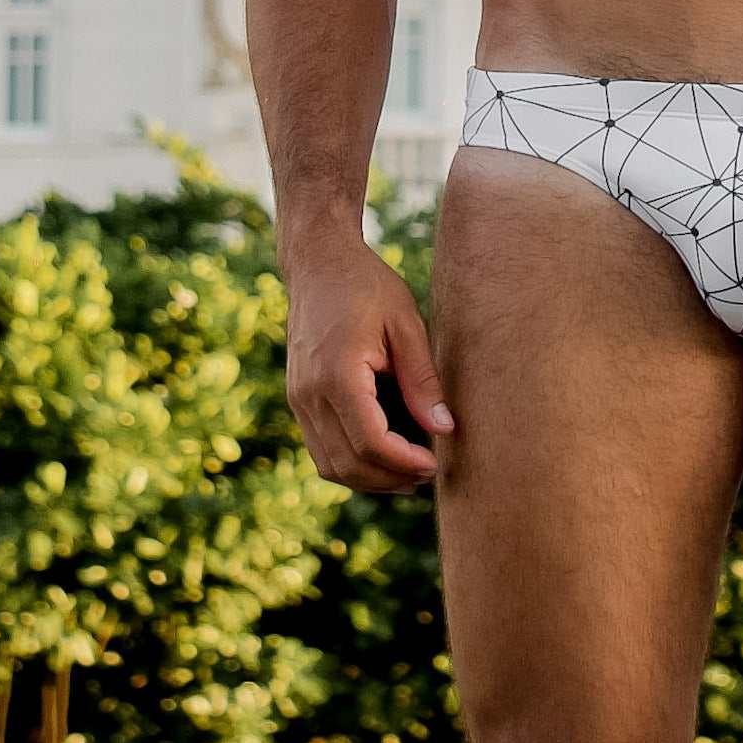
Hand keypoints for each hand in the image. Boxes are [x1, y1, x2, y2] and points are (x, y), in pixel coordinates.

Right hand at [282, 234, 455, 490]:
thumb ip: (422, 380)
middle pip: (347, 464)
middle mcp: (309, 394)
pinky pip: (320, 448)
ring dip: (369, 479)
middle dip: (389, 479)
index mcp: (337, 375)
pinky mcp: (297, 399)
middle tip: (428, 474)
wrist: (319, 262)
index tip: (434, 463)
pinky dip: (350, 462)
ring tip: (408, 474)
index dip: (403, 463)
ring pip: (329, 465)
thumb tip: (444, 429)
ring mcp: (298, 399)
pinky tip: (382, 456)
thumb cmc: (367, 286)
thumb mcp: (406, 324)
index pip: (370, 442)